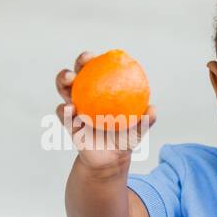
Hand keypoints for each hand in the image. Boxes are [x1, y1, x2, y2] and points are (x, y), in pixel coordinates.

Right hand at [54, 50, 156, 170]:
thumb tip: (153, 109)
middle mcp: (84, 96)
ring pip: (63, 90)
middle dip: (79, 62)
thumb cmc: (125, 139)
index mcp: (99, 91)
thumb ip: (145, 120)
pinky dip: (64, 109)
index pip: (94, 70)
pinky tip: (71, 109)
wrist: (111, 160)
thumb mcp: (138, 129)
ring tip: (70, 80)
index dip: (93, 60)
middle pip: (75, 75)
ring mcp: (74, 109)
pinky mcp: (68, 124)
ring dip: (63, 81)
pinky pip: (63, 114)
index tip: (97, 56)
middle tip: (83, 63)